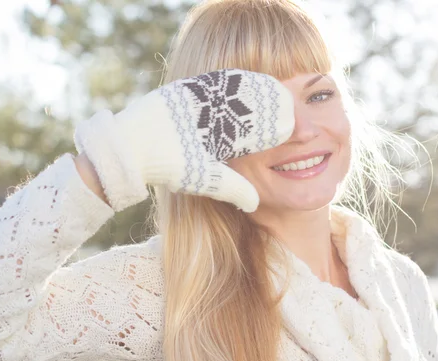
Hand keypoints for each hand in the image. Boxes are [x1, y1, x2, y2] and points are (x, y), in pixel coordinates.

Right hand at [75, 69, 293, 212]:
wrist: (134, 147)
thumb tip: (257, 205)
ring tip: (287, 92)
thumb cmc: (168, 165)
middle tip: (300, 110)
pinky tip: (263, 78)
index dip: (279, 133)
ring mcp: (205, 105)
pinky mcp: (193, 88)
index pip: (258, 136)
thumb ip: (233, 188)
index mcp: (222, 144)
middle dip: (277, 111)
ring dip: (264, 94)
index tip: (302, 133)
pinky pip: (222, 81)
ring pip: (241, 95)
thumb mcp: (206, 178)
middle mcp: (217, 123)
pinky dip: (243, 79)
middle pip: (253, 114)